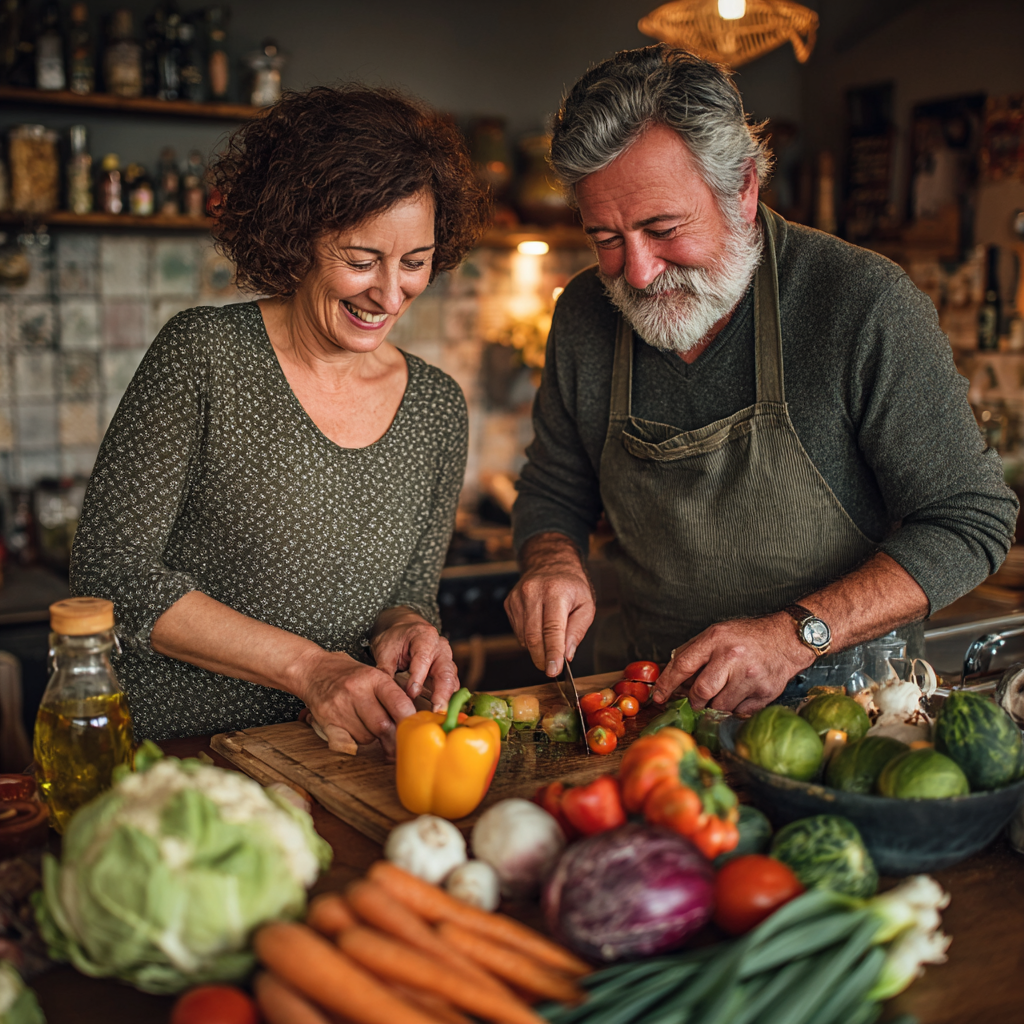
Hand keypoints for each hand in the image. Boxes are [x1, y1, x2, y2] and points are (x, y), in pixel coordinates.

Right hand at [293, 649, 416, 757]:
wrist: (312, 670)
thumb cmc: (348, 674)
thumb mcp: (374, 676)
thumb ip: (392, 697)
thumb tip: (412, 723)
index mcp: (374, 678)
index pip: (399, 704)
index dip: (409, 724)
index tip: (414, 736)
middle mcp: (357, 691)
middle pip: (382, 726)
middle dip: (391, 739)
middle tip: (395, 744)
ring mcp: (339, 706)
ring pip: (365, 737)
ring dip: (370, 738)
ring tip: (364, 725)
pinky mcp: (325, 720)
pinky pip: (345, 743)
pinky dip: (352, 745)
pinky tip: (352, 736)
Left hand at [370, 609, 459, 711]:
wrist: (403, 632)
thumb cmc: (394, 639)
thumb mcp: (385, 650)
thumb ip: (385, 670)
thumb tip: (385, 693)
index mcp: (425, 637)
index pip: (423, 659)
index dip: (418, 677)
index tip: (411, 693)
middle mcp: (441, 648)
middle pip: (446, 671)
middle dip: (442, 693)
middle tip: (436, 711)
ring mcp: (447, 660)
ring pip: (452, 681)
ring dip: (446, 700)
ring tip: (438, 716)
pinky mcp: (447, 673)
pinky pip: (451, 687)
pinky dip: (446, 700)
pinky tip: (438, 714)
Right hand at [504, 533, 594, 676]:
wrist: (550, 563)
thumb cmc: (571, 586)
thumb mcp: (586, 605)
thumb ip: (577, 631)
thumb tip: (567, 655)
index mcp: (555, 591)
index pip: (552, 628)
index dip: (552, 652)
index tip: (553, 671)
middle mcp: (533, 592)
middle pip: (534, 636)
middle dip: (542, 658)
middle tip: (552, 669)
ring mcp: (517, 597)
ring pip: (524, 637)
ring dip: (537, 648)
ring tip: (550, 641)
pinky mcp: (509, 603)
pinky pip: (518, 631)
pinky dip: (529, 638)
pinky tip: (539, 628)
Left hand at [653, 613, 815, 714]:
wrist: (787, 639)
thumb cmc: (747, 637)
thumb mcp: (717, 633)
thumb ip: (692, 651)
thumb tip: (670, 674)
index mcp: (716, 639)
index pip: (683, 665)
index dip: (667, 684)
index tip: (659, 696)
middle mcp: (732, 657)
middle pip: (701, 691)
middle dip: (695, 700)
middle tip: (697, 699)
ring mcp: (750, 676)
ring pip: (720, 706)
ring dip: (716, 706)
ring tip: (723, 694)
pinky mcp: (765, 693)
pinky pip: (740, 712)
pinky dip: (735, 708)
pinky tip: (741, 694)